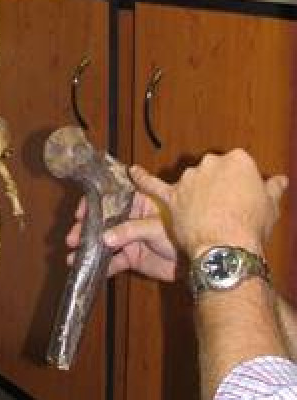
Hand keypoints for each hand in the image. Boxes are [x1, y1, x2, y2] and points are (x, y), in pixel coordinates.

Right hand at [66, 192, 177, 281]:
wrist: (200, 261)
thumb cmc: (186, 233)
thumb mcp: (154, 227)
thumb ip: (129, 230)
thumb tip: (105, 238)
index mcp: (138, 203)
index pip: (111, 197)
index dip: (93, 203)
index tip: (80, 211)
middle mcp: (130, 219)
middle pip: (102, 221)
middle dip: (85, 229)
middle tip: (73, 237)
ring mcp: (130, 239)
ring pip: (103, 242)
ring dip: (88, 247)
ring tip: (74, 255)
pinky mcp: (132, 257)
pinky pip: (113, 261)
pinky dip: (101, 266)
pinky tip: (88, 269)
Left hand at [131, 149, 287, 258]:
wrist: (227, 245)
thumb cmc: (251, 226)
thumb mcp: (270, 205)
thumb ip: (271, 189)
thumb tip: (279, 181)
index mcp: (238, 160)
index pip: (237, 167)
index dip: (236, 185)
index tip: (237, 197)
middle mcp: (210, 164)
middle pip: (212, 173)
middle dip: (215, 189)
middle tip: (222, 209)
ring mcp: (189, 179)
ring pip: (190, 182)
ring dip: (193, 194)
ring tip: (201, 214)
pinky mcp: (172, 196)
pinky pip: (153, 186)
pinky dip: (142, 178)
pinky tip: (132, 172)